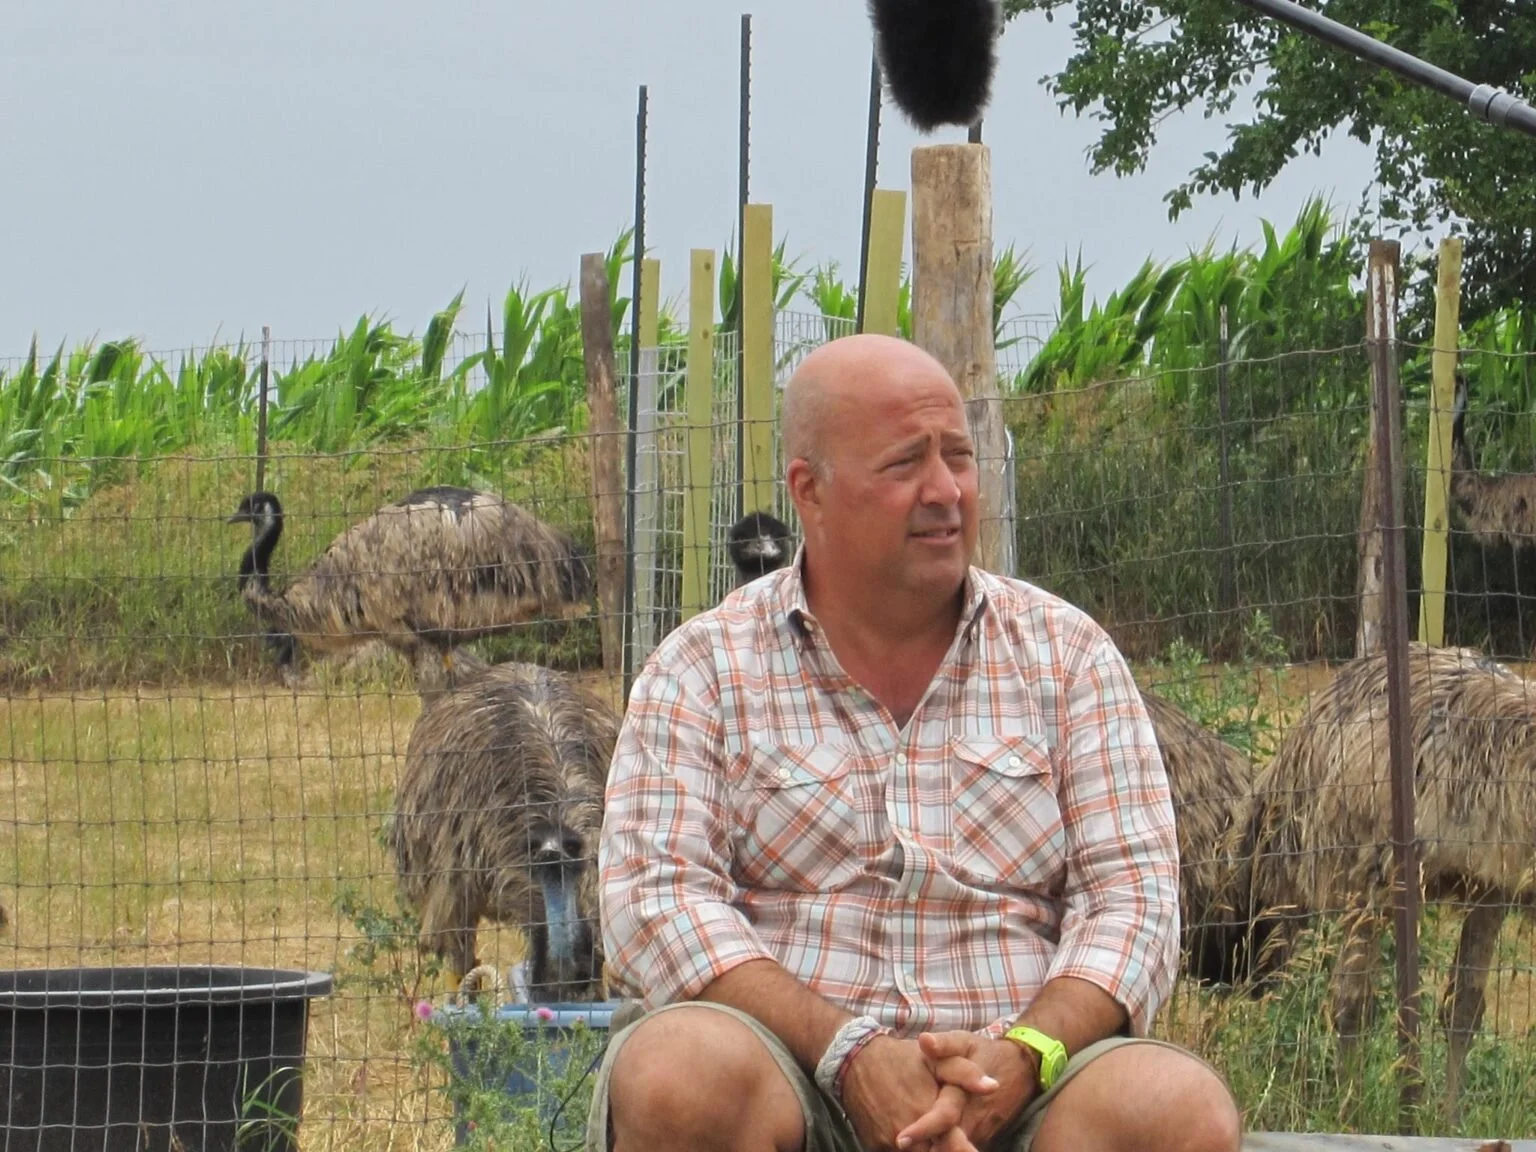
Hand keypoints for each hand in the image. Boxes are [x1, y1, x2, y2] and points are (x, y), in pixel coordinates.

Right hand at [838, 1033, 998, 1151]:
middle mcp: (909, 1136)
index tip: (972, 1147)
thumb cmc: (901, 1059)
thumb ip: (966, 1073)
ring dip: (928, 1148)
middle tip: (957, 1141)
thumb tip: (994, 1087)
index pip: (956, 1145)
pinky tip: (918, 1140)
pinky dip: (911, 1147)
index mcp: (930, 1114)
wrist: (854, 1059)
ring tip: (933, 1138)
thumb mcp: (936, 1059)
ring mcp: (889, 1143)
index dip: (964, 1148)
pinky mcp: (875, 1145)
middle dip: (947, 1148)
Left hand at [896, 1032, 1038, 1150]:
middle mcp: (972, 1120)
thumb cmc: (986, 1052)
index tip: (902, 1139)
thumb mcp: (965, 1041)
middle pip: (948, 1142)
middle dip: (926, 1146)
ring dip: (934, 1148)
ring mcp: (979, 1131)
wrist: (1022, 1068)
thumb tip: (924, 1040)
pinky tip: (930, 1144)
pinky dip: (945, 1146)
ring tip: (907, 1147)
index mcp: (963, 1095)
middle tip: (900, 1145)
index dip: (922, 1129)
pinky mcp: (983, 1137)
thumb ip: (944, 1044)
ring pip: (954, 1147)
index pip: (943, 1118)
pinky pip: (961, 1145)